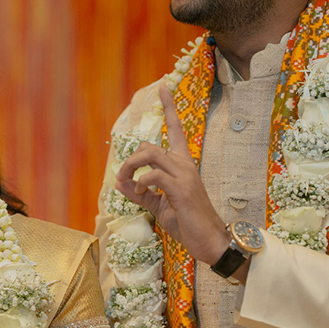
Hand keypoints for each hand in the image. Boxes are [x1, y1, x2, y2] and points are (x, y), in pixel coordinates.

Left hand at [115, 84, 229, 265]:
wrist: (209, 240)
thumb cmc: (187, 222)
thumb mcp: (158, 206)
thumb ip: (140, 193)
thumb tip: (119, 182)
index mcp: (181, 165)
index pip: (175, 129)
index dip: (169, 107)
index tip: (164, 87)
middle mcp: (184, 165)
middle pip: (149, 145)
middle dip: (129, 159)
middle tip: (122, 177)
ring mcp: (184, 175)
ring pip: (150, 154)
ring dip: (131, 166)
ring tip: (126, 182)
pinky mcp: (181, 189)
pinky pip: (154, 176)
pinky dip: (141, 183)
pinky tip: (140, 194)